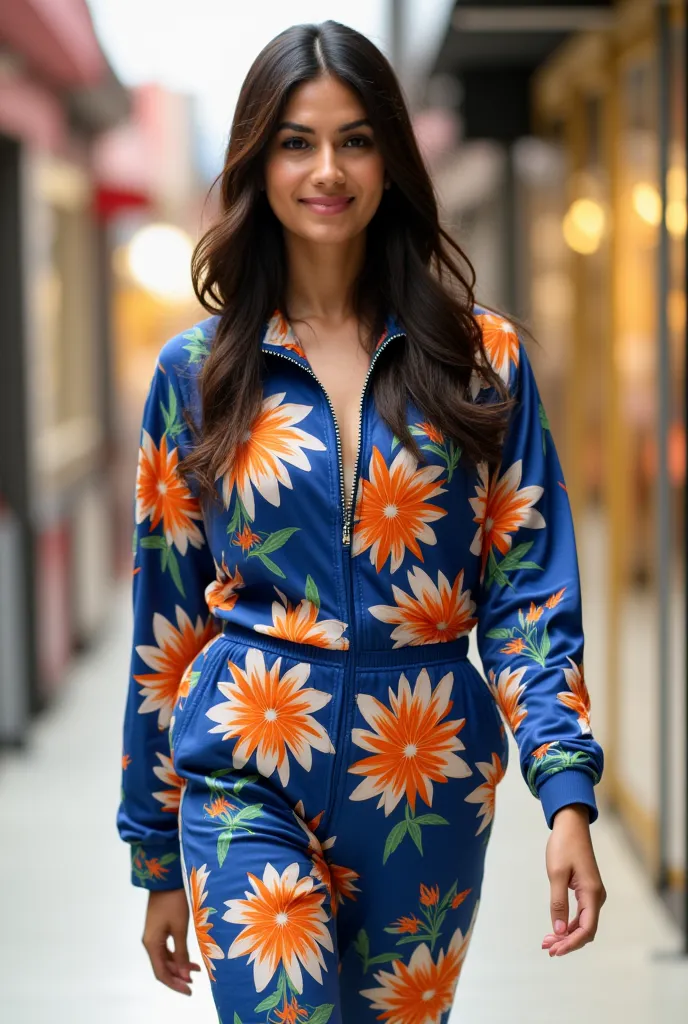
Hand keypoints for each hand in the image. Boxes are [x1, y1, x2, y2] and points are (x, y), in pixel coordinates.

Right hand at [142, 888, 201, 994]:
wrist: (166, 879)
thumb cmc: (173, 902)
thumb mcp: (179, 928)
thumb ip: (181, 952)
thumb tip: (184, 975)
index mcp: (151, 944)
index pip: (161, 972)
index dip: (174, 984)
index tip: (189, 990)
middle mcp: (149, 942)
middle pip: (162, 967)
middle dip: (178, 976)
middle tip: (194, 982)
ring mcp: (153, 935)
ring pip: (165, 958)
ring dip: (178, 965)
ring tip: (196, 969)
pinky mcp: (158, 928)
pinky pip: (166, 948)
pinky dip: (177, 955)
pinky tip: (188, 957)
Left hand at [542, 803, 605, 956]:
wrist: (571, 826)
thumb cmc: (563, 846)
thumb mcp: (556, 873)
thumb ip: (558, 903)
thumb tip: (559, 931)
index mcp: (592, 893)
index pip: (586, 929)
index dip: (571, 943)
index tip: (554, 950)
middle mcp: (596, 897)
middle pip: (586, 930)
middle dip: (567, 942)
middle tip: (547, 948)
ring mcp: (593, 894)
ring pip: (583, 924)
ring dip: (567, 935)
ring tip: (548, 942)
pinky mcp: (587, 891)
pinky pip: (581, 915)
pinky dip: (569, 924)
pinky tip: (556, 930)